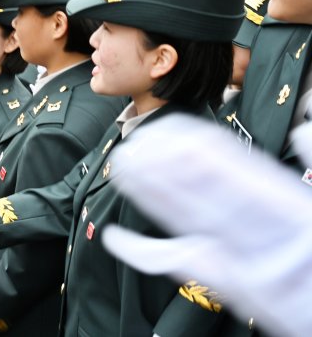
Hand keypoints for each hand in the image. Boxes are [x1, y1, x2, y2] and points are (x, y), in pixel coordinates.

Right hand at [100, 114, 311, 336]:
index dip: (186, 144)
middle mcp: (247, 220)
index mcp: (274, 197)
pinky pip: (175, 263)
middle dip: (156, 167)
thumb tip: (305, 130)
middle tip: (127, 150)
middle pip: (193, 188)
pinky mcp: (222, 279)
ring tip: (120, 173)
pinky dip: (141, 253)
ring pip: (181, 217)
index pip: (221, 163)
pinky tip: (117, 239)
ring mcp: (231, 249)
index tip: (157, 131)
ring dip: (147, 195)